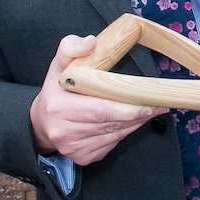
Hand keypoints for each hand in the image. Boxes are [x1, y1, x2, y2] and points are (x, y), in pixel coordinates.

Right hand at [30, 35, 169, 165]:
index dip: (127, 108)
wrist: (41, 123)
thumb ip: (71, 47)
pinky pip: (111, 144)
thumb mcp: (59, 64)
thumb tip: (90, 42)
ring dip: (135, 124)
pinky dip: (123, 132)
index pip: (100, 110)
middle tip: (159, 105)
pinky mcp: (82, 158)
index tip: (149, 102)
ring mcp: (73, 148)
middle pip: (111, 123)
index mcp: (58, 107)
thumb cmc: (57, 90)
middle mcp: (64, 131)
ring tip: (149, 110)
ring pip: (115, 135)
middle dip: (138, 114)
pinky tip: (129, 121)